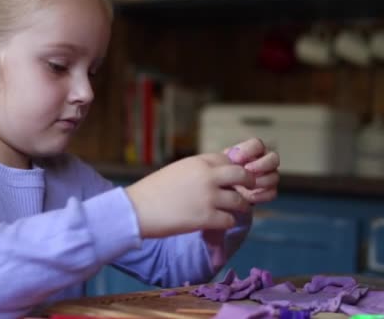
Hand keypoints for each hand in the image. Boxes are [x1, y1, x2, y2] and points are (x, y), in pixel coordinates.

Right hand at [125, 153, 255, 238]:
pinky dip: (226, 223)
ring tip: (234, 211)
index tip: (234, 180)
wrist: (135, 209)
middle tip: (247, 191)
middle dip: (248, 184)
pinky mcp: (205, 218)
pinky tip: (219, 223)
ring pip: (239, 201)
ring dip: (239, 207)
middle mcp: (207, 176)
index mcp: (199, 162)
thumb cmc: (153, 191)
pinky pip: (229, 220)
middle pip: (242, 176)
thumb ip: (199, 170)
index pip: (229, 161)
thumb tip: (216, 175)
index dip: (234, 170)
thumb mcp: (178, 170)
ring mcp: (208, 197)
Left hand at [225, 138, 279, 203]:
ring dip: (261, 181)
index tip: (235, 159)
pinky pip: (272, 192)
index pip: (257, 144)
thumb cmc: (223, 175)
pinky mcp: (269, 191)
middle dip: (262, 164)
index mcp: (253, 151)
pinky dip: (262, 195)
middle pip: (273, 158)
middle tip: (247, 170)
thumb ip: (228, 160)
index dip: (249, 150)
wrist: (223, 191)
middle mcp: (264, 161)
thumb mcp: (222, 166)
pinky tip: (250, 197)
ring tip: (246, 186)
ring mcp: (269, 176)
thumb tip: (232, 158)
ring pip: (274, 176)